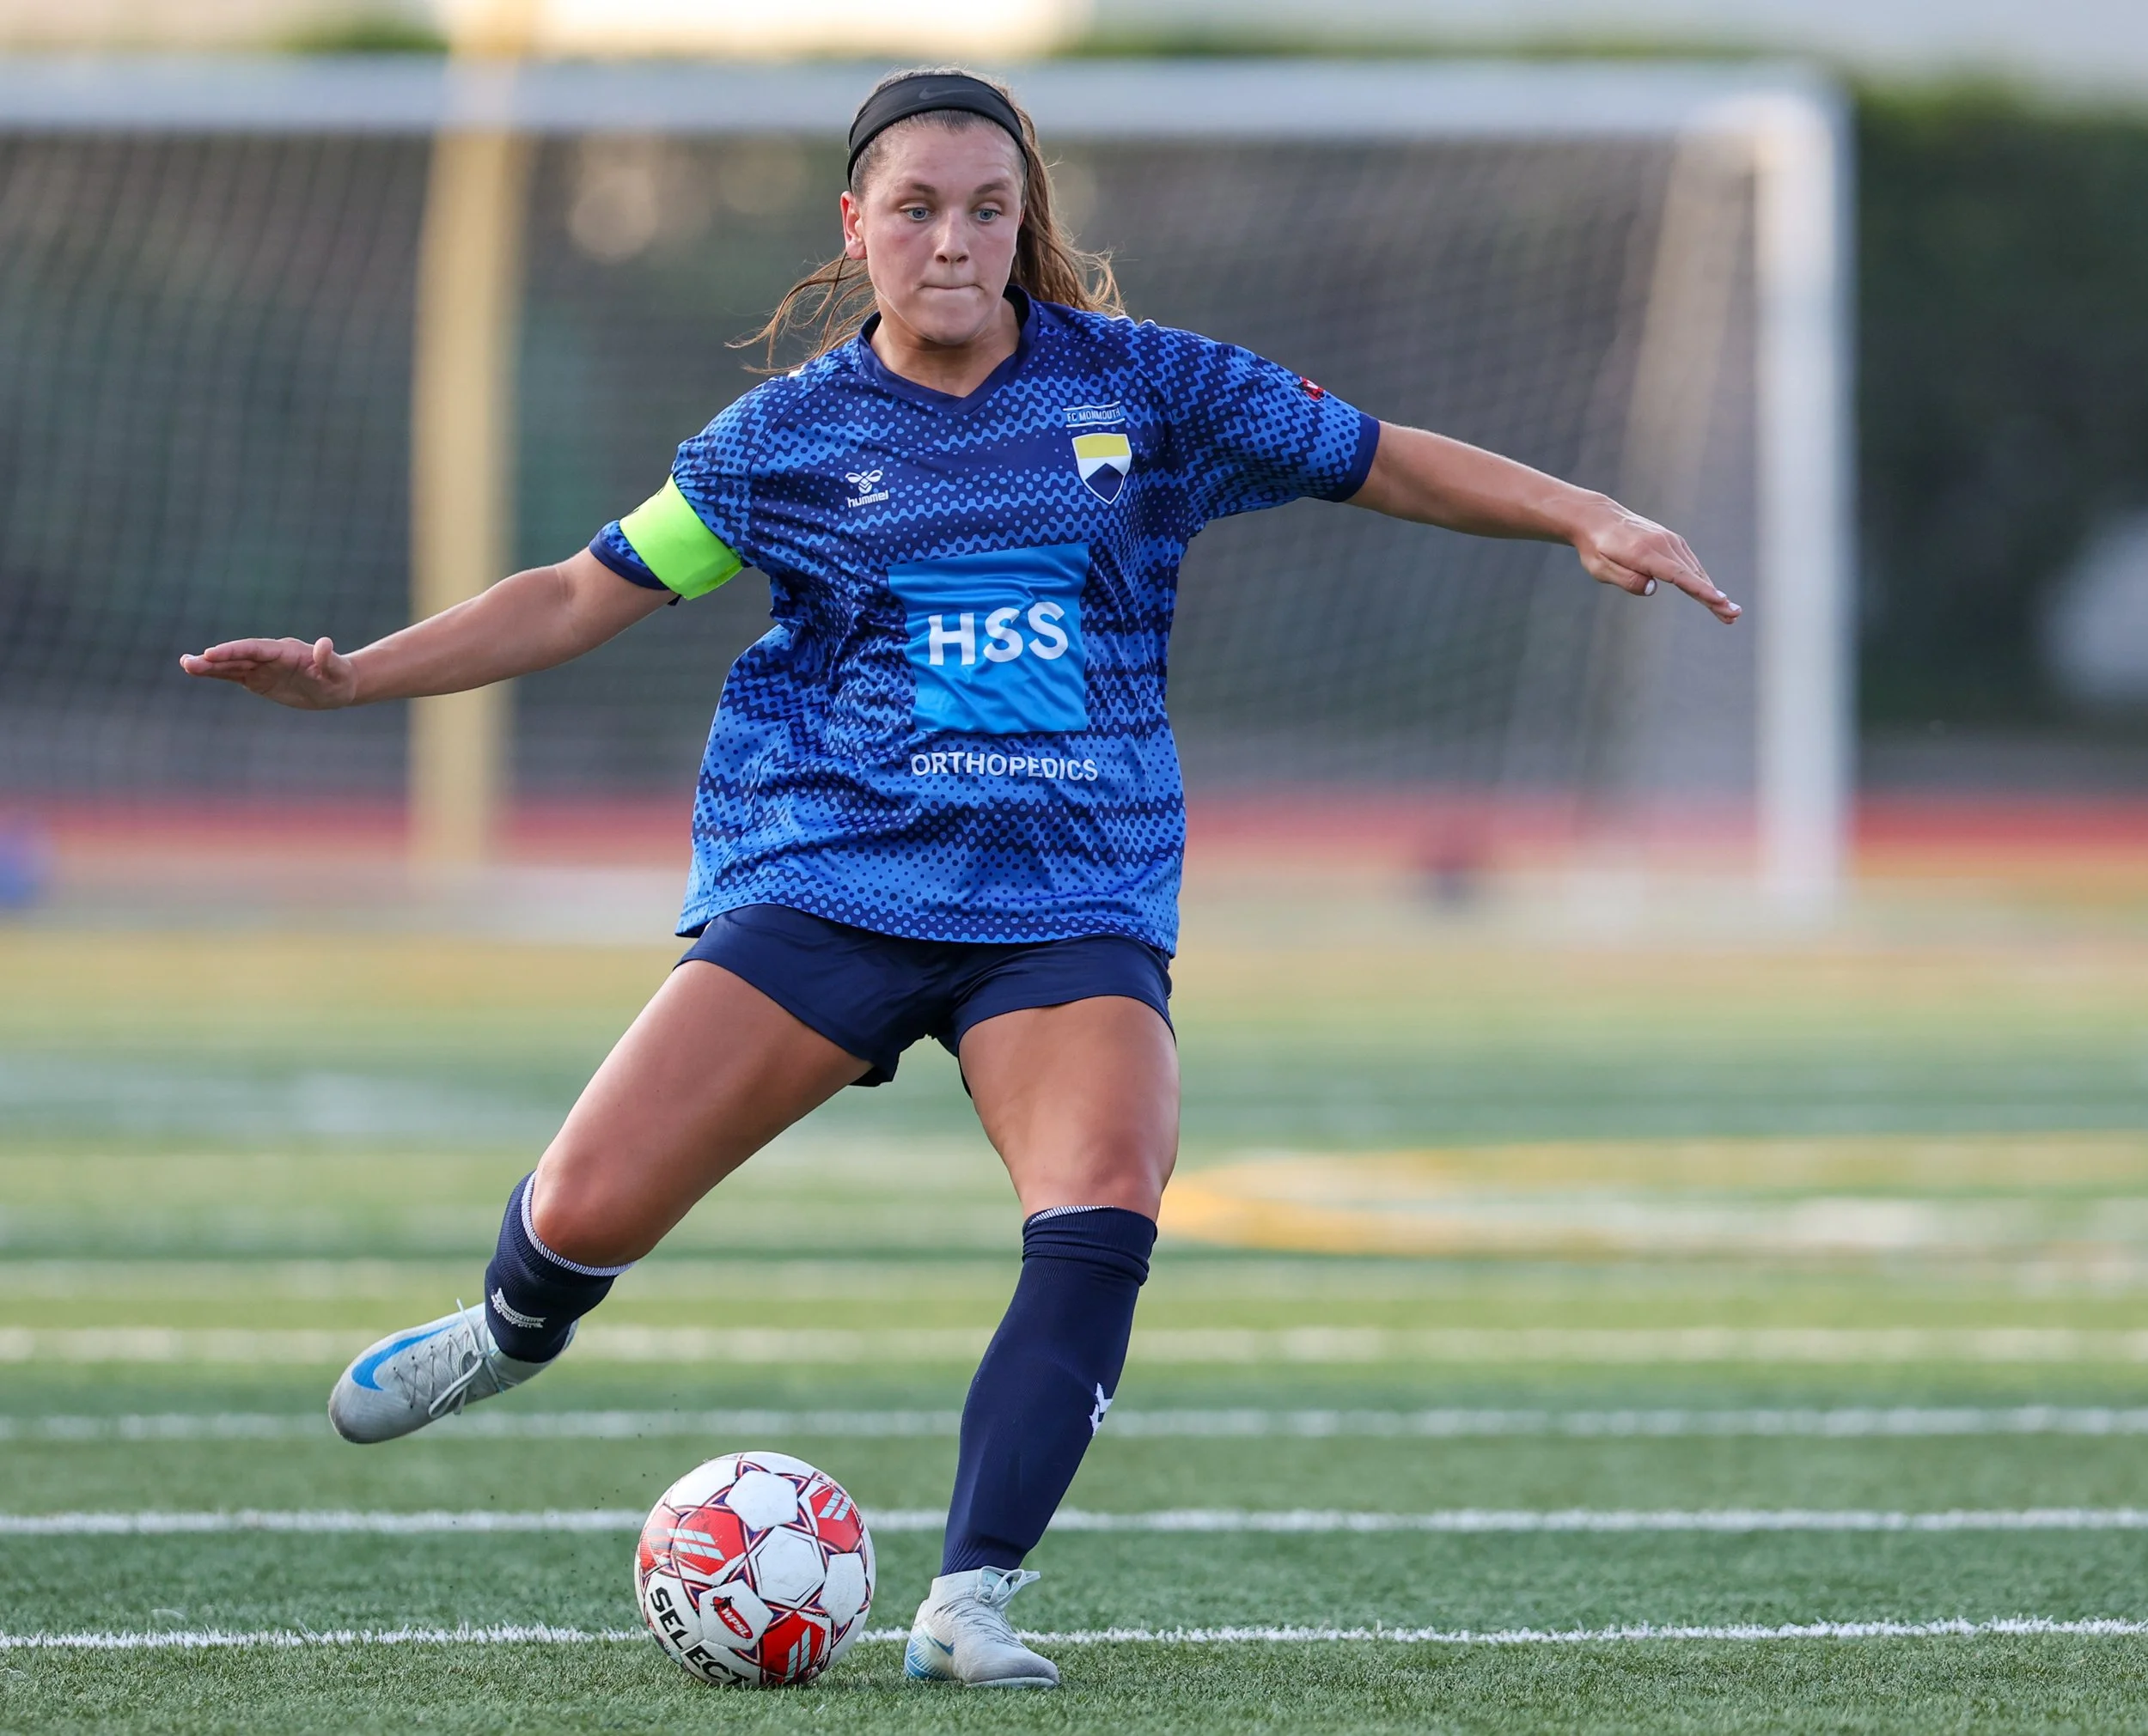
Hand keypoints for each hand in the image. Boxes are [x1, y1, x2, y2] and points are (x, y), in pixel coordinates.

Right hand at [179, 636, 359, 708]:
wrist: (337, 685)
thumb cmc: (340, 677)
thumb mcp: (338, 671)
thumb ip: (328, 659)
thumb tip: (325, 644)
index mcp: (286, 651)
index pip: (255, 649)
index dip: (234, 650)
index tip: (212, 653)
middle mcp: (270, 656)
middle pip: (239, 655)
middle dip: (215, 659)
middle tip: (188, 662)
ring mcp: (262, 667)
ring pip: (232, 665)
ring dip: (209, 666)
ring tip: (186, 665)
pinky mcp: (258, 679)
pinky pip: (234, 675)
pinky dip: (216, 673)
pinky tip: (196, 670)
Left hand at [1572, 499, 1740, 624]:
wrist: (1597, 517)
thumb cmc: (1595, 547)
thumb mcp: (1599, 568)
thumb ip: (1626, 579)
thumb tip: (1653, 589)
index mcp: (1645, 553)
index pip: (1678, 575)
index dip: (1700, 591)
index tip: (1720, 602)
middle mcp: (1662, 543)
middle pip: (1693, 575)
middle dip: (1714, 597)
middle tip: (1734, 615)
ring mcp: (1669, 540)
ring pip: (1694, 570)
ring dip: (1712, 591)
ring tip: (1727, 612)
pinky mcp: (1671, 540)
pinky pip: (1690, 563)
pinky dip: (1702, 578)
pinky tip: (1710, 593)